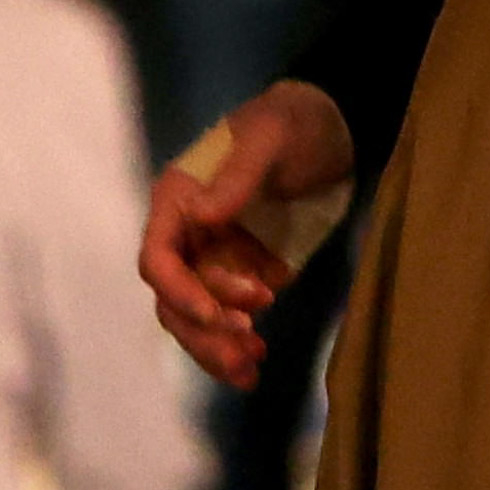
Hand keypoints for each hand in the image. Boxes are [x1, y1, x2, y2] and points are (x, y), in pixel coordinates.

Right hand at [140, 79, 352, 388]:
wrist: (331, 125)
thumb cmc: (293, 123)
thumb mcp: (269, 139)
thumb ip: (236, 178)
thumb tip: (201, 216)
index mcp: (178, 199)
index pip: (158, 260)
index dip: (181, 293)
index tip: (219, 316)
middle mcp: (186, 232)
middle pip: (175, 300)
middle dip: (206, 330)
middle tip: (249, 347)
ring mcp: (211, 254)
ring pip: (196, 316)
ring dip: (218, 346)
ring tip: (253, 367)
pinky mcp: (238, 269)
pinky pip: (226, 314)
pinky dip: (236, 340)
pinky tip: (259, 360)